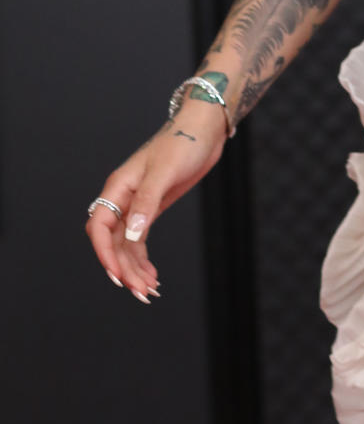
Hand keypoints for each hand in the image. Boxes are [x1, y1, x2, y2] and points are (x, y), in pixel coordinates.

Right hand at [84, 99, 227, 301]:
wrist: (204, 131)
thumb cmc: (183, 143)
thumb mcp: (165, 172)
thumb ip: (147, 202)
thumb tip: (131, 233)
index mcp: (119, 187)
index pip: (100, 226)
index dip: (104, 253)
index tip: (117, 275)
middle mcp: (124, 198)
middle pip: (113, 241)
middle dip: (124, 268)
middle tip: (141, 292)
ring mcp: (137, 205)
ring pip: (126, 245)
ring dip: (134, 269)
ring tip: (148, 291)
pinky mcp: (152, 208)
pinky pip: (139, 240)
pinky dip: (143, 260)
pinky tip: (152, 276)